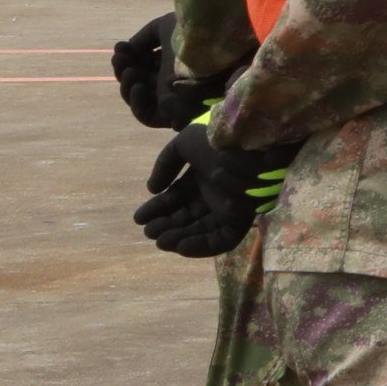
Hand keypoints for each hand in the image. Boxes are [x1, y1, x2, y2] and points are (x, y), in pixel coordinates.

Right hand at [110, 13, 215, 133]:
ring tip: (130, 70)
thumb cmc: (195, 34)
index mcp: (170, 59)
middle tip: (121, 58)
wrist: (214, 50)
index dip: (127, 56)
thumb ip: (144, 37)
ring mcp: (171, 97)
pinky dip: (136, 103)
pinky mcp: (172, 113)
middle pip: (137, 80)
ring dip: (127, 85)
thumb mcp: (166, 27)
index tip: (120, 47)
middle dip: (123, 68)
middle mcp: (170, 78)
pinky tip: (138, 85)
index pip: (142, 63)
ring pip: (138, 98)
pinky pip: (147, 116)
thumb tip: (127, 49)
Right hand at [135, 108, 294, 259]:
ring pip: (201, 230)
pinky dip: (202, 246)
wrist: (247, 143)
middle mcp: (215, 193)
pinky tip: (180, 245)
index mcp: (202, 176)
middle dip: (166, 226)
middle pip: (187, 217)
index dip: (158, 209)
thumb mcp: (185, 143)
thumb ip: (166, 163)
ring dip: (180, 238)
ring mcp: (228, 206)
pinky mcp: (241, 219)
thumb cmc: (217, 139)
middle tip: (148, 232)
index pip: (177, 198)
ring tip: (161, 241)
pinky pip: (222, 239)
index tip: (139, 218)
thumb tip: (152, 189)